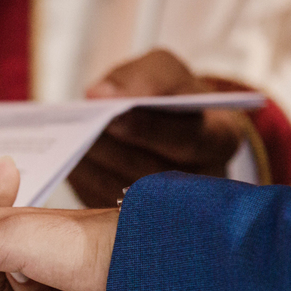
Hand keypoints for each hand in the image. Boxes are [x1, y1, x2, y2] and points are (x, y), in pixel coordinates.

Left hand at [69, 49, 245, 206]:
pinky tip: (70, 157)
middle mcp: (201, 182)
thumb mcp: (166, 71)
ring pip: (123, 192)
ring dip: (94, 164)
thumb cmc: (169, 96)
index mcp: (220, 139)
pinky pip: (105, 203)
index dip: (149, 129)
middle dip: (113, 147)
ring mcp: (168, 207)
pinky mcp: (134, 219)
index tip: (114, 115)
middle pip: (151, 171)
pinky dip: (84, 178)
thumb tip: (98, 94)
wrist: (166, 127)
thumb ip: (143, 76)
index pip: (189, 139)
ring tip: (73, 139)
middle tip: (83, 129)